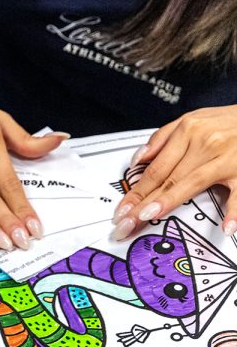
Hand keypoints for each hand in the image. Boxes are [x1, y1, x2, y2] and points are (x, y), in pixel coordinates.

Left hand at [112, 106, 236, 239]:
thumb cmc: (230, 121)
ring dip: (168, 201)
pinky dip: (235, 211)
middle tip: (124, 224)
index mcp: (189, 130)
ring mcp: (227, 157)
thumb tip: (138, 160)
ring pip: (191, 182)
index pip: (154, 168)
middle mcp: (205, 142)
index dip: (135, 192)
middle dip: (141, 203)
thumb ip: (164, 138)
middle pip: (166, 178)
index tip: (120, 211)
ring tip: (148, 217)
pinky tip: (227, 227)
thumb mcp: (195, 119)